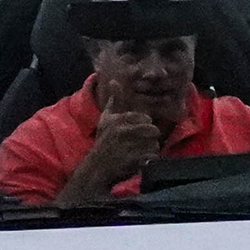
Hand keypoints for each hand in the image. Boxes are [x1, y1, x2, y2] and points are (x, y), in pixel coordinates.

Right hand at [54, 82, 164, 205]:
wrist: (96, 169)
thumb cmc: (103, 142)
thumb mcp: (106, 119)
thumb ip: (114, 101)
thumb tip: (114, 80)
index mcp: (118, 120)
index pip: (144, 119)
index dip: (145, 126)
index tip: (139, 132)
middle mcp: (122, 132)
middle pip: (152, 130)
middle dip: (150, 137)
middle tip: (142, 143)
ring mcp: (127, 147)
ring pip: (154, 143)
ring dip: (151, 149)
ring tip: (141, 152)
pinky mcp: (132, 161)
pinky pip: (151, 156)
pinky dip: (149, 159)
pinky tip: (142, 161)